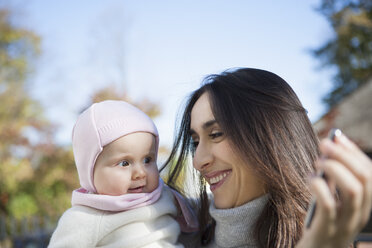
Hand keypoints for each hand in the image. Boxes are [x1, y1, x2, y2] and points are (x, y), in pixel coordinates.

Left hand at [297, 133, 371, 247]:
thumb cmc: (320, 223)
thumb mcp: (331, 200)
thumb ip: (333, 180)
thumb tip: (329, 149)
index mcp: (364, 205)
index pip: (370, 173)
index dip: (355, 152)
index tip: (338, 137)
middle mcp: (359, 214)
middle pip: (365, 178)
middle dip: (345, 155)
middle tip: (324, 144)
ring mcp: (345, 224)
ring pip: (354, 190)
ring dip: (335, 168)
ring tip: (317, 162)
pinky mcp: (326, 230)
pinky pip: (329, 205)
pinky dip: (320, 186)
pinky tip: (310, 179)